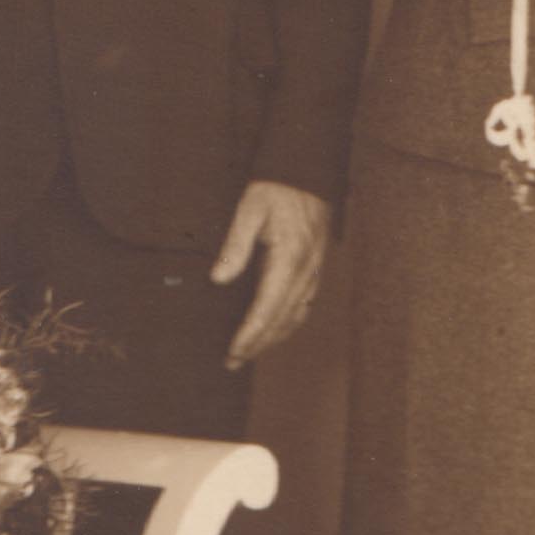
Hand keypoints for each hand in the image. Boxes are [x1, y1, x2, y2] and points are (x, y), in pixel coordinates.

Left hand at [210, 181, 332, 369]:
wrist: (307, 172)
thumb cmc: (275, 188)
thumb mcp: (249, 210)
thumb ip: (235, 245)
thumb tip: (218, 279)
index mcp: (289, 258)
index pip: (268, 307)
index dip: (250, 334)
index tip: (233, 351)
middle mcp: (305, 270)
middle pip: (282, 318)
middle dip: (258, 344)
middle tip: (232, 362)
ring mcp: (314, 270)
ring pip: (297, 316)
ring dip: (273, 338)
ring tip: (249, 353)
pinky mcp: (315, 268)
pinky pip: (305, 305)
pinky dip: (289, 324)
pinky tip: (275, 331)